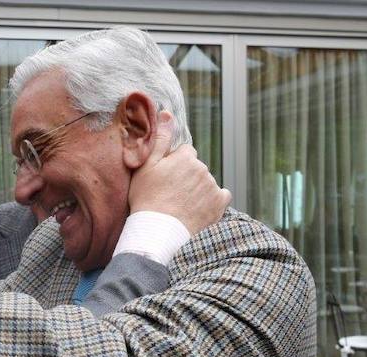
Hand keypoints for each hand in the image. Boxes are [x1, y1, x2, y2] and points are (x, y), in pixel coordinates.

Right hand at [128, 111, 230, 234]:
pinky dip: (212, 201)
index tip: (164, 179)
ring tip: (180, 205)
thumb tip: (168, 113)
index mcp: (186, 157)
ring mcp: (212, 187)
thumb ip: (160, 139)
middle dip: (186, 176)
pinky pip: (221, 196)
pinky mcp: (219, 204)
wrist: (158, 232)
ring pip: (205, 182)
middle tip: (170, 194)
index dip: (173, 165)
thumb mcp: (145, 167)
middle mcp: (203, 168)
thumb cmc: (146, 200)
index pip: (184, 153)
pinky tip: (198, 209)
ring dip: (197, 189)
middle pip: (195, 168)